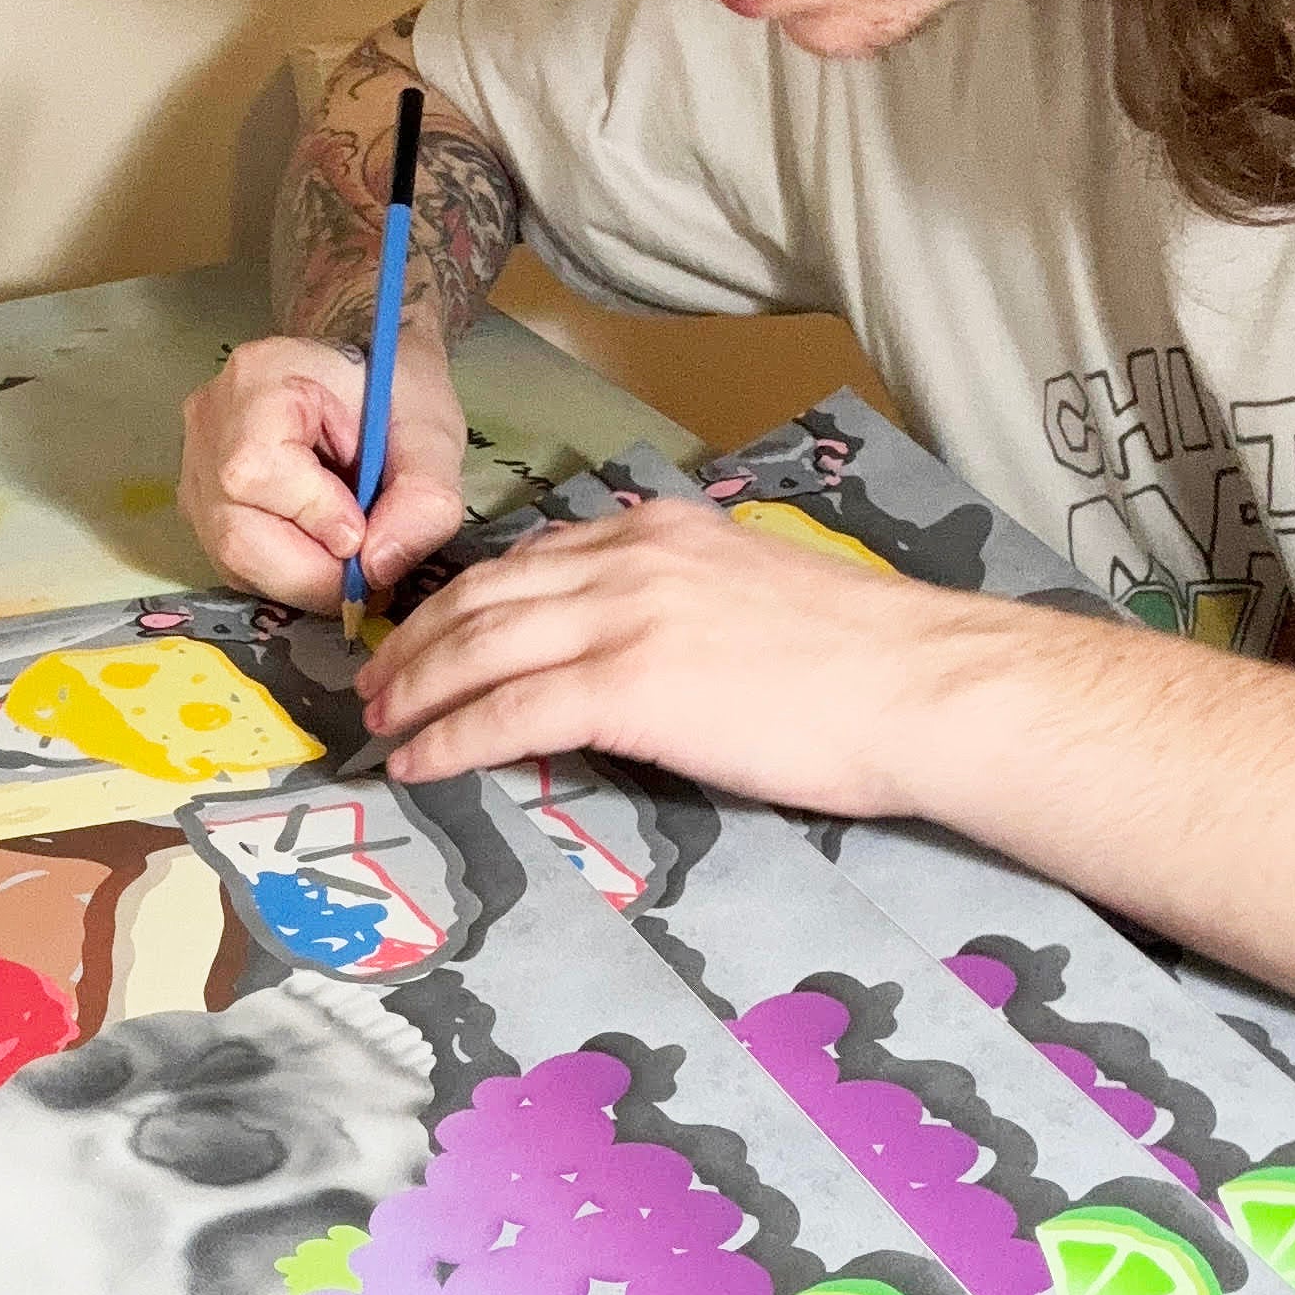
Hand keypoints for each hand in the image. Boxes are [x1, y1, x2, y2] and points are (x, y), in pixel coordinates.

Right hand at [178, 328, 467, 612]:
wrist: (366, 373)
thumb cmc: (394, 389)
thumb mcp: (432, 431)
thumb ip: (422, 497)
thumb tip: (379, 569)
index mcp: (257, 381)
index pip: (255, 473)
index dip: (314, 518)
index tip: (363, 530)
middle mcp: (209, 424)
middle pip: (234, 534)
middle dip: (311, 571)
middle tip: (365, 568)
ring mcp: (196, 466)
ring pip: (231, 559)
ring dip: (301, 577)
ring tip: (347, 552)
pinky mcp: (202, 503)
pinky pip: (233, 563)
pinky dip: (286, 572)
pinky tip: (320, 545)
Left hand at [360, 495, 999, 815]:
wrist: (918, 686)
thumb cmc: (862, 660)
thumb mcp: (753, 590)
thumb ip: (681, 597)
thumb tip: (638, 639)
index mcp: (659, 530)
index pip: (529, 557)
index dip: (463, 599)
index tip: (430, 631)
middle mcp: (627, 558)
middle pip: (482, 595)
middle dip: (416, 641)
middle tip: (376, 682)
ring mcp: (621, 617)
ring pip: (478, 647)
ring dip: (415, 690)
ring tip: (381, 725)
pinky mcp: (624, 686)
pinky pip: (504, 713)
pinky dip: (448, 740)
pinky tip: (418, 764)